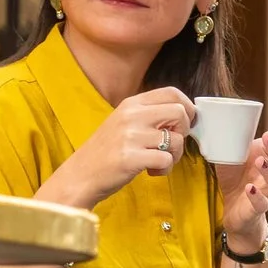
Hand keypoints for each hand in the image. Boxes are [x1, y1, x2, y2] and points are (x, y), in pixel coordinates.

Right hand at [41, 87, 196, 208]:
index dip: (187, 107)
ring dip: (175, 156)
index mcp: (131, 104)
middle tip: (171, 145)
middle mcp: (131, 116)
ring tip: (158, 161)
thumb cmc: (106, 151)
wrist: (80, 174)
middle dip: (184, 131)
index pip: (172, 92)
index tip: (185, 123)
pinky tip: (151, 171)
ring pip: (177, 140)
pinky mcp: (131, 158)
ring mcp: (130, 136)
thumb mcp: (124, 122)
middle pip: (180, 113)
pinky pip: (166, 160)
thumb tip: (184, 114)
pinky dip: (165, 169)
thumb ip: (149, 115)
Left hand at [218, 118, 267, 252]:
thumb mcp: (231, 156)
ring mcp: (266, 192)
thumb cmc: (235, 178)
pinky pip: (262, 203)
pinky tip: (249, 188)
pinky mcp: (256, 209)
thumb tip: (208, 118)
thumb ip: (228, 140)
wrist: (233, 210)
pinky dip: (257, 196)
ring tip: (261, 161)